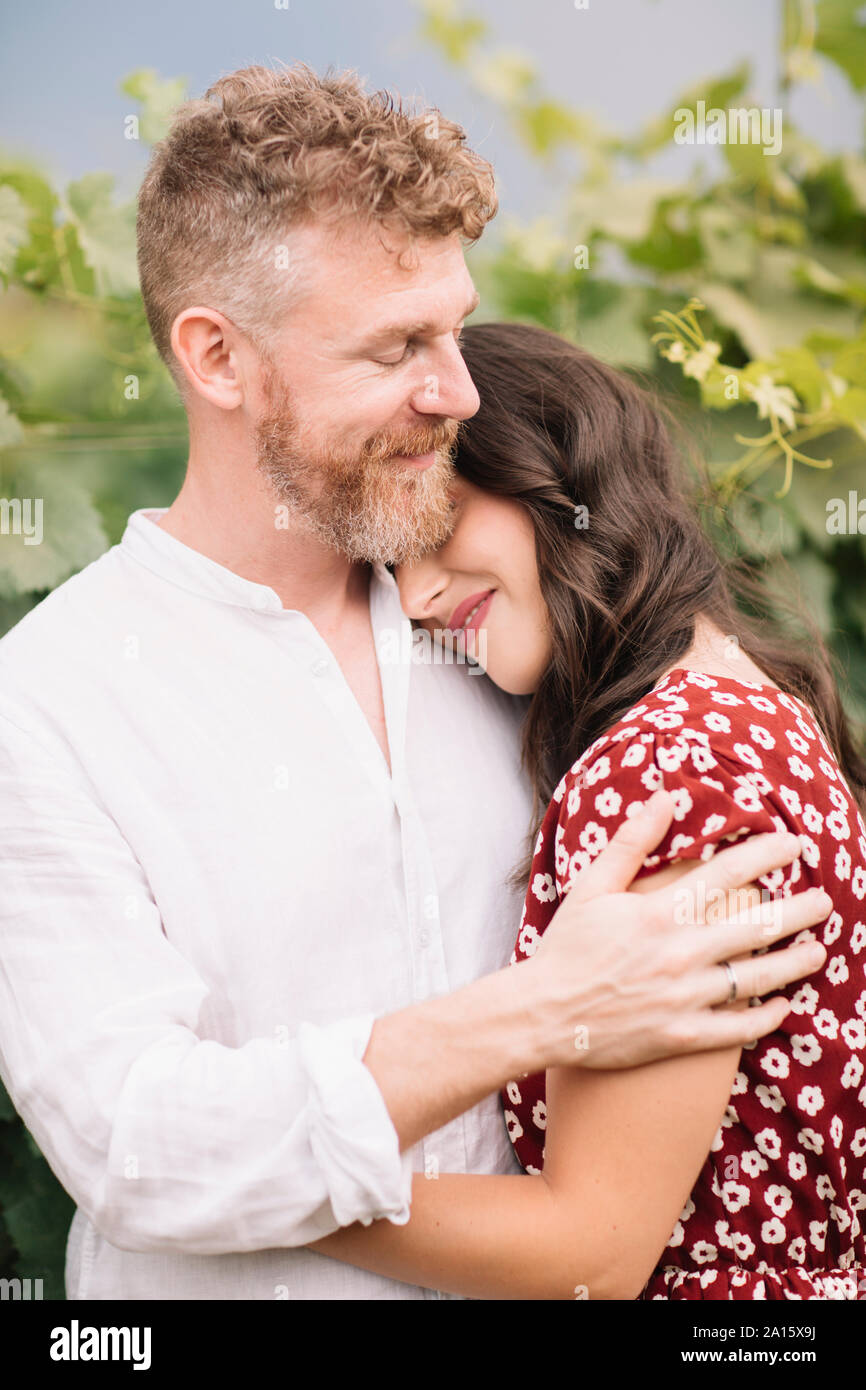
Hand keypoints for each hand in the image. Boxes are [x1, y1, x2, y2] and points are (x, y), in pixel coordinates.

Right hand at [522, 790, 829, 1070]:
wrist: (542, 1016)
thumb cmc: (565, 948)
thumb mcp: (592, 888)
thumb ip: (632, 843)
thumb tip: (664, 798)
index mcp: (659, 913)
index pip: (727, 874)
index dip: (766, 855)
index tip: (793, 846)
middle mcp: (679, 954)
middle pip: (757, 926)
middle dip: (799, 910)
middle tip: (825, 901)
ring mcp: (684, 998)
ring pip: (757, 978)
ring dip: (795, 962)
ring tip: (818, 951)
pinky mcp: (683, 1036)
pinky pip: (738, 1028)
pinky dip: (765, 1016)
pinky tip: (782, 1005)